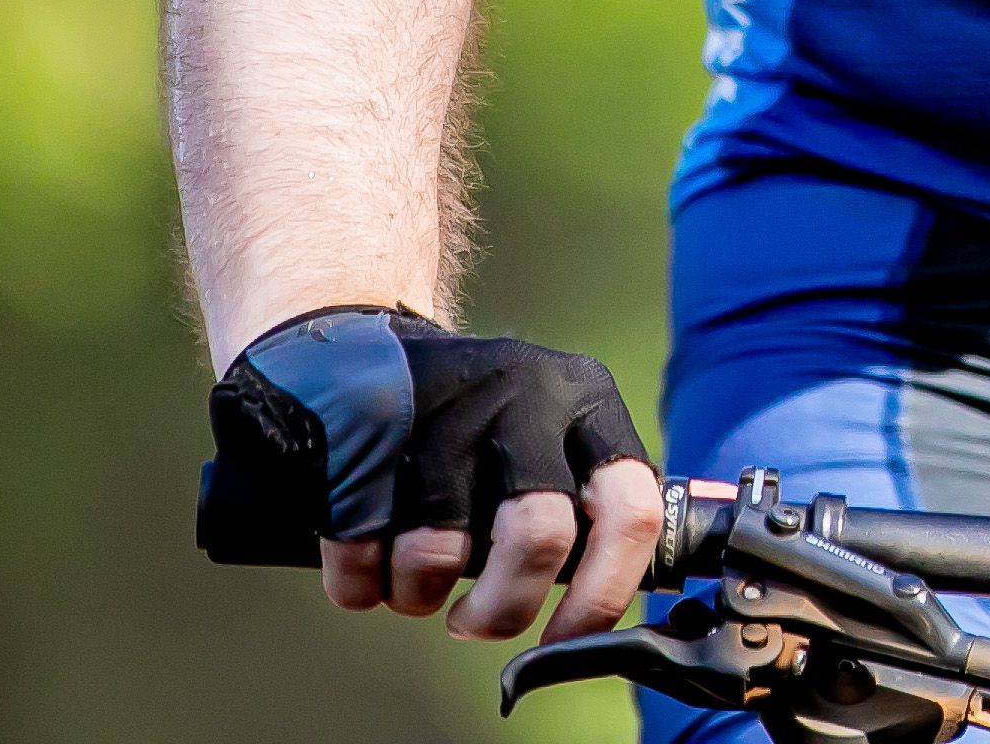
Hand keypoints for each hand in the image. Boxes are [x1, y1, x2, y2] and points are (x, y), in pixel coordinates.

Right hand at [196, 305, 665, 646]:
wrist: (361, 345)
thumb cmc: (471, 428)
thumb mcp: (551, 443)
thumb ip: (584, 513)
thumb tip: (599, 619)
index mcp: (587, 404)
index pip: (630, 509)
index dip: (603, 594)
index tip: (564, 643)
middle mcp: (526, 394)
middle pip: (537, 536)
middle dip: (500, 608)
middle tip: (471, 622)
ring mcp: (446, 403)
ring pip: (439, 552)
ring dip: (417, 595)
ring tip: (413, 580)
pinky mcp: (366, 422)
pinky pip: (362, 546)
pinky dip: (359, 580)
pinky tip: (367, 560)